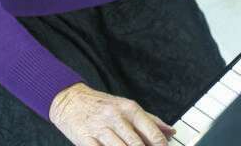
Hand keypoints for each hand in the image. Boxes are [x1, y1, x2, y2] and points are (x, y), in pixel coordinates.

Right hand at [49, 82, 175, 145]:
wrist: (69, 99)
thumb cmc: (101, 105)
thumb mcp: (126, 106)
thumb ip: (150, 120)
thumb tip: (171, 132)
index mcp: (129, 109)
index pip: (152, 133)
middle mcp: (116, 117)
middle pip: (137, 145)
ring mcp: (100, 128)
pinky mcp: (85, 139)